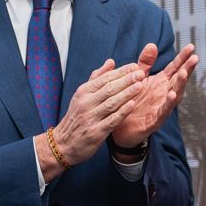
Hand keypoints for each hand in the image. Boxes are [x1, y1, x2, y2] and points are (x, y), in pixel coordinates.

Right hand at [40, 59, 144, 174]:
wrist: (64, 143)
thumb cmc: (76, 117)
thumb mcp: (82, 95)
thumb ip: (97, 78)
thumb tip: (111, 62)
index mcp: (84, 92)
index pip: (105, 78)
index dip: (121, 72)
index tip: (135, 66)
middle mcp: (86, 103)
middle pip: (109, 89)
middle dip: (126, 80)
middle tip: (141, 73)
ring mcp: (90, 118)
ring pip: (111, 103)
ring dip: (127, 94)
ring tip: (140, 86)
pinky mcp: (95, 132)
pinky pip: (111, 120)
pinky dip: (122, 112)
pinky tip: (132, 105)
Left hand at [110, 43, 198, 148]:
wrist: (120, 128)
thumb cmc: (132, 102)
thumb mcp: (138, 79)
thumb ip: (145, 63)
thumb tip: (152, 44)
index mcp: (161, 83)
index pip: (174, 68)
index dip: (183, 58)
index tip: (191, 47)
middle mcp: (164, 94)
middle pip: (178, 80)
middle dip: (187, 69)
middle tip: (195, 58)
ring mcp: (161, 107)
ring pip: (174, 95)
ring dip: (180, 85)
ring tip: (184, 73)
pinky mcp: (154, 121)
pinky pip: (163, 111)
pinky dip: (168, 103)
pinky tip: (172, 95)